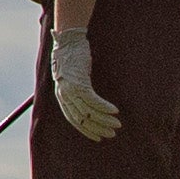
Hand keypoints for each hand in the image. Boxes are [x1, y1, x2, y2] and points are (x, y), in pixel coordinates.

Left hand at [46, 17, 117, 141]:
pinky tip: (115, 111)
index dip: (86, 129)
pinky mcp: (80, 83)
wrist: (69, 41)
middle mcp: (65, 95)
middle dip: (98, 128)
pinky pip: (94, 100)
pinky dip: (105, 107)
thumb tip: (84, 98)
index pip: (73, 119)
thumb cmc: (71, 57)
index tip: (98, 137)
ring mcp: (72, 90)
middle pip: (82, 119)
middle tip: (112, 134)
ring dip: (105, 120)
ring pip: (89, 112)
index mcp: (62, 96)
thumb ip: (75, 88)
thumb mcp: (71, 76)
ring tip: (117, 125)